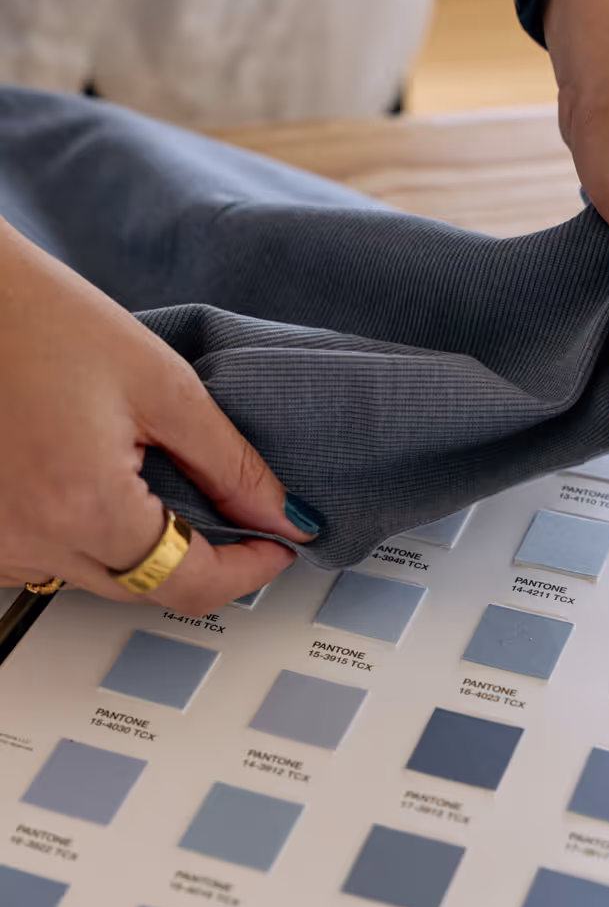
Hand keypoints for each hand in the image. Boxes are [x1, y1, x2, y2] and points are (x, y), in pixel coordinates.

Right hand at [0, 219, 316, 612]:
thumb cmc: (33, 316)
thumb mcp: (159, 383)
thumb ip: (229, 463)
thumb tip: (282, 515)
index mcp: (81, 505)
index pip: (190, 585)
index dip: (249, 571)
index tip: (278, 546)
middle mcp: (28, 540)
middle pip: (146, 590)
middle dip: (201, 560)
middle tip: (237, 516)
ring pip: (99, 580)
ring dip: (141, 550)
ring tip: (155, 482)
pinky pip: (50, 562)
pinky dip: (87, 537)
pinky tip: (95, 485)